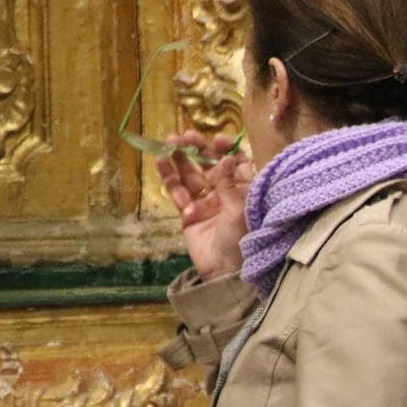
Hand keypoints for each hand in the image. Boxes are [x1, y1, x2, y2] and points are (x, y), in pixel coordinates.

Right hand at [155, 130, 252, 281]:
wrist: (225, 270)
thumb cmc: (241, 240)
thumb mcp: (239, 210)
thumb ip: (229, 184)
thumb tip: (225, 157)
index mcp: (244, 190)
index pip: (235, 163)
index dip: (226, 150)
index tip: (217, 139)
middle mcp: (225, 193)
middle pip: (209, 165)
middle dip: (196, 150)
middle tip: (183, 136)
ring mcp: (206, 202)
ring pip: (190, 176)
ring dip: (178, 161)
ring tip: (166, 146)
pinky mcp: (188, 213)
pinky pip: (177, 193)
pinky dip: (170, 181)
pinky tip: (162, 166)